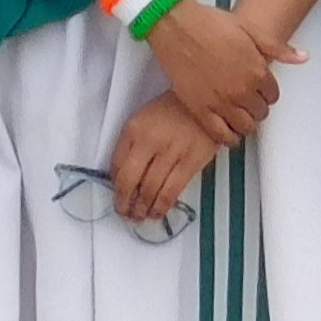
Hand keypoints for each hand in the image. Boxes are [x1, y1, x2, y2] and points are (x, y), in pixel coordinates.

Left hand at [107, 89, 219, 225]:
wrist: (206, 103)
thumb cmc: (171, 111)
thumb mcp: (144, 119)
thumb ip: (132, 144)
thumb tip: (122, 175)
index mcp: (134, 128)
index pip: (116, 163)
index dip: (114, 184)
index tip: (116, 195)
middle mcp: (149, 140)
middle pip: (130, 180)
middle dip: (123, 202)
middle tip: (123, 213)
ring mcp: (171, 152)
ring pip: (150, 189)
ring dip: (142, 208)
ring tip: (139, 217)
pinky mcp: (191, 162)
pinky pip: (172, 191)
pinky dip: (162, 206)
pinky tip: (156, 213)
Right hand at [138, 0, 292, 144]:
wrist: (176, 24)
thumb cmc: (211, 22)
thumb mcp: (249, 28)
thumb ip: (277, 47)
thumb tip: (303, 58)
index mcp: (257, 70)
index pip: (273, 95)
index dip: (266, 92)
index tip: (257, 88)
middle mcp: (242, 90)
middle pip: (261, 113)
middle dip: (256, 107)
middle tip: (246, 100)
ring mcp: (222, 102)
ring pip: (245, 127)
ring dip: (244, 123)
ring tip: (237, 114)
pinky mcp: (200, 110)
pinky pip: (221, 135)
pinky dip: (228, 137)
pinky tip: (226, 129)